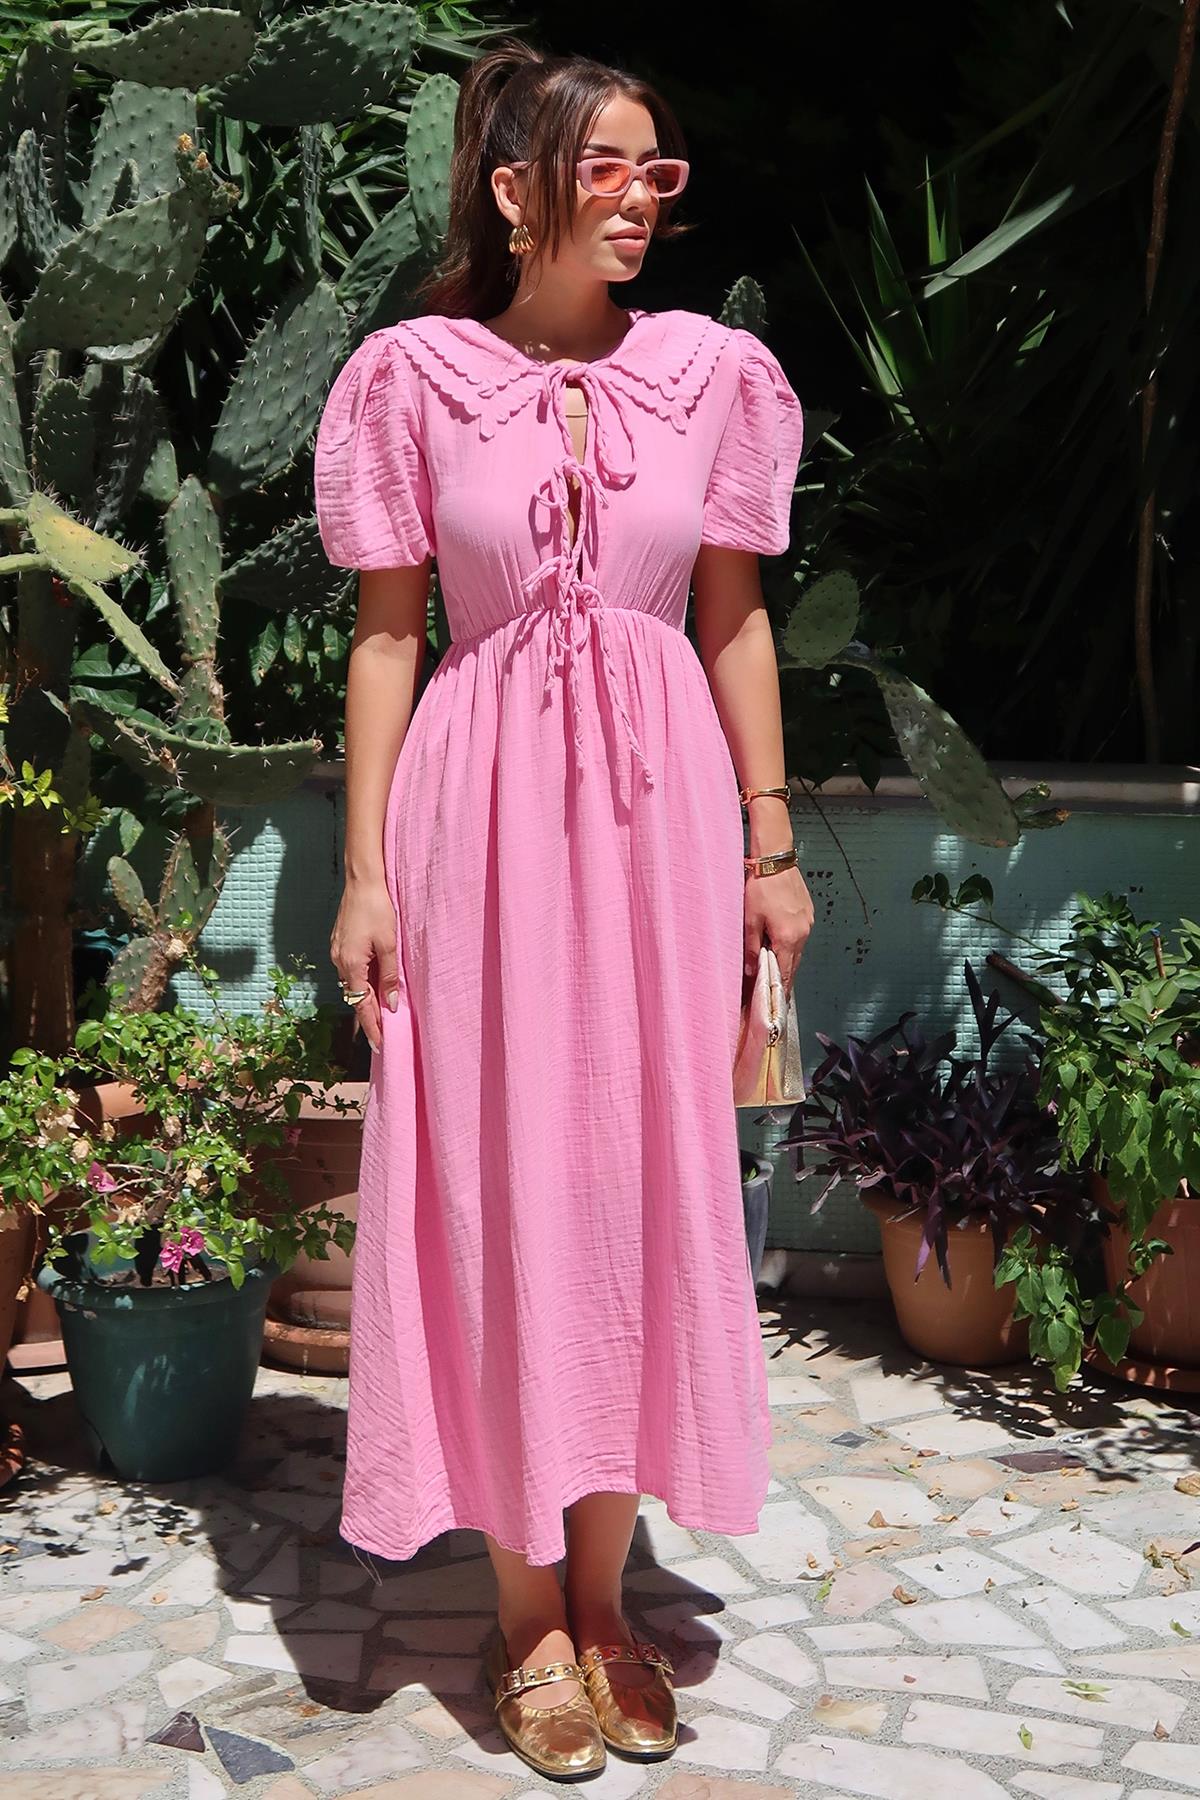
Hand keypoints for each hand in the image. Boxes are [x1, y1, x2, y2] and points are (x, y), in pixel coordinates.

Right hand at [330, 877, 401, 1053]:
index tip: (379, 1046)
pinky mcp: (339, 944)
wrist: (362, 882)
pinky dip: (362, 984)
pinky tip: (372, 987)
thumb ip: (390, 977)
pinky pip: (350, 972)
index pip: (362, 1005)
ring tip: (380, 1017)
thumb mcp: (390, 944)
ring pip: (352, 985)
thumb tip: (391, 1006)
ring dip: (366, 1001)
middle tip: (381, 1037)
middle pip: (355, 998)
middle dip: (368, 1018)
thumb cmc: (378, 909)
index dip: (371, 1027)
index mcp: (351, 965)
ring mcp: (337, 953)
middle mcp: (339, 962)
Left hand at [745, 865, 812, 998]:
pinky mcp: (808, 913)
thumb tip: (750, 970)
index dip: (780, 989)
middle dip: (784, 977)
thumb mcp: (750, 920)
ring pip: (798, 950)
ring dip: (787, 959)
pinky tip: (780, 942)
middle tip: (775, 990)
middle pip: (794, 963)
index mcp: (788, 938)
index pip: (785, 972)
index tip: (777, 1002)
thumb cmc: (760, 889)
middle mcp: (802, 933)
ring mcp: (808, 923)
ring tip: (775, 967)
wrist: (775, 862)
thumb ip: (750, 948)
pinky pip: (801, 935)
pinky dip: (791, 943)